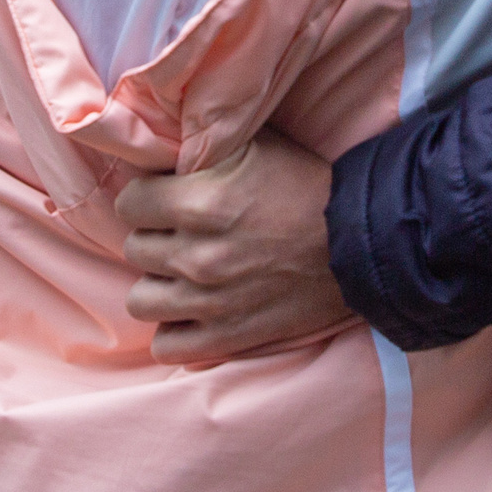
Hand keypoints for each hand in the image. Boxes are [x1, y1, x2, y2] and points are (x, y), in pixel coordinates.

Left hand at [119, 129, 355, 366]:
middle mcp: (197, 255)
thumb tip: (160, 145)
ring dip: (160, 285)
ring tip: (184, 275)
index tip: (165, 200)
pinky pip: (167, 346)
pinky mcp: (228, 336)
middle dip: (156, 239)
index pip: (129, 204)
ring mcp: (210, 301)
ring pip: (141, 300)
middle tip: (184, 235)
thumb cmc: (308, 187)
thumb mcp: (255, 145)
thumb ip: (202, 146)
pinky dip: (175, 329)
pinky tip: (192, 311)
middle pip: (135, 249)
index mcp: (200, 203)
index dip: (147, 199)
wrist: (362, 242)